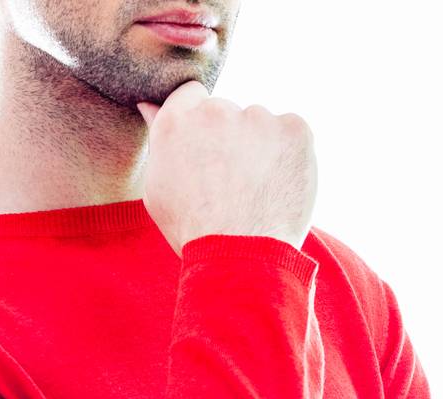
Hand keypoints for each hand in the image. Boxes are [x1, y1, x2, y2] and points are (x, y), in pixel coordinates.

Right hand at [136, 80, 316, 252]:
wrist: (241, 258)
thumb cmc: (196, 233)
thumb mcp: (159, 191)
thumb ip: (158, 141)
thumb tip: (149, 105)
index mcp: (176, 121)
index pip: (193, 96)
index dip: (204, 128)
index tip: (212, 154)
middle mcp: (215, 110)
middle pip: (228, 113)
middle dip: (234, 141)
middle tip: (237, 187)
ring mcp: (256, 116)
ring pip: (261, 124)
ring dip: (263, 148)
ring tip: (259, 195)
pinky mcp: (293, 128)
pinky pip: (293, 132)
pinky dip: (291, 155)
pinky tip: (280, 188)